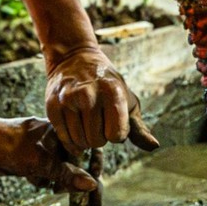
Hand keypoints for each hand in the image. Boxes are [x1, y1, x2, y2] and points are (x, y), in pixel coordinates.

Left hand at [0, 117, 94, 191]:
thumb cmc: (6, 145)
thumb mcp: (38, 162)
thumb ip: (66, 173)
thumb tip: (92, 185)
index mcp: (59, 132)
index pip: (88, 148)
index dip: (95, 168)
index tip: (96, 189)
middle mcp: (53, 139)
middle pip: (76, 162)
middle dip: (78, 181)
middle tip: (89, 204)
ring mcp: (40, 150)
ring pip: (60, 170)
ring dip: (59, 182)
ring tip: (53, 189)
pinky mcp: (29, 160)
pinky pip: (45, 173)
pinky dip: (42, 180)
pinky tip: (32, 180)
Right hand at [45, 46, 160, 153]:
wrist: (75, 60)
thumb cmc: (107, 85)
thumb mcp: (127, 101)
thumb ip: (139, 127)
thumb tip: (154, 146)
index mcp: (113, 92)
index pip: (117, 135)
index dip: (117, 134)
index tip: (114, 122)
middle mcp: (89, 94)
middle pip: (97, 141)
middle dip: (100, 138)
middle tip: (98, 123)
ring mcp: (68, 99)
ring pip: (80, 142)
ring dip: (85, 140)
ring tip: (86, 123)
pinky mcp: (52, 106)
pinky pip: (64, 138)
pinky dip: (71, 141)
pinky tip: (75, 128)